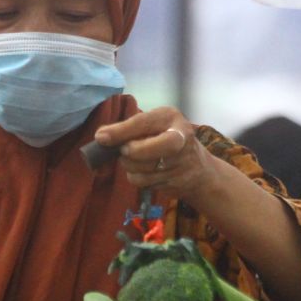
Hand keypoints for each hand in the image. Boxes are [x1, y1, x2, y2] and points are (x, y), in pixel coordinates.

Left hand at [95, 106, 220, 203]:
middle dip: (128, 154)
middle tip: (124, 151)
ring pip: (140, 170)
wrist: (200, 169)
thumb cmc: (166, 138)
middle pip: (142, 151)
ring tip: (136, 160)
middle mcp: (180, 138)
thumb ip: (128, 129)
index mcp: (171, 117)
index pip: (142, 123)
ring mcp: (181, 163)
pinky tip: (146, 171)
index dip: (120, 132)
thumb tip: (100, 137)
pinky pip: (145, 183)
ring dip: (130, 167)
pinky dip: (139, 178)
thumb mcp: (152, 125)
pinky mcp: (177, 182)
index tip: (100, 138)